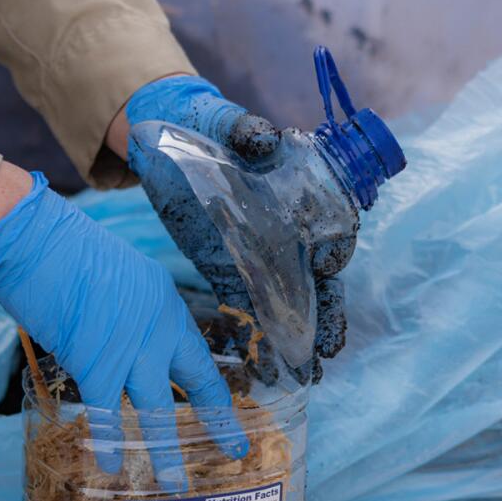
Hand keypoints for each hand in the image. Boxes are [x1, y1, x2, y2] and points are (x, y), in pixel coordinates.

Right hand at [0, 166, 245, 489]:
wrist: (33, 236)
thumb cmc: (62, 250)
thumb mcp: (118, 277)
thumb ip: (130, 314)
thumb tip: (122, 341)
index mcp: (166, 304)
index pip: (197, 355)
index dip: (214, 387)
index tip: (232, 410)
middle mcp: (159, 327)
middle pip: (198, 382)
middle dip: (218, 420)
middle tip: (236, 449)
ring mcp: (131, 346)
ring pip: (157, 409)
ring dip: (166, 449)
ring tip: (175, 484)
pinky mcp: (95, 360)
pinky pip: (107, 411)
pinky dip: (110, 440)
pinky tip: (115, 465)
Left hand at [126, 75, 358, 384]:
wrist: (166, 136)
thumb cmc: (202, 124)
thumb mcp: (223, 122)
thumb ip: (246, 129)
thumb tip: (264, 138)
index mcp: (301, 196)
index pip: (332, 229)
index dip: (335, 251)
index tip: (328, 269)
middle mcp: (291, 233)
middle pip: (320, 281)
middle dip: (326, 317)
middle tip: (327, 350)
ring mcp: (265, 258)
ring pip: (293, 307)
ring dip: (300, 342)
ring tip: (304, 378)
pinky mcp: (235, 273)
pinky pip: (254, 314)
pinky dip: (262, 344)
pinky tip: (266, 375)